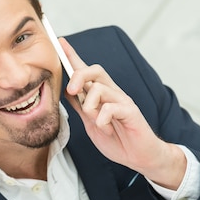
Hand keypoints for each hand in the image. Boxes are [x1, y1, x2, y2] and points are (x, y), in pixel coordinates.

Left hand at [60, 38, 185, 189]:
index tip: (60, 42)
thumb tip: (67, 91)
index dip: (73, 56)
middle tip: (71, 91)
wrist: (140, 157)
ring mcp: (123, 101)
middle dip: (79, 76)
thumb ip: (81, 107)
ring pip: (100, 89)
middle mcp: (113, 93)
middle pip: (95, 70)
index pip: (87, 70)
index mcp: (103, 94)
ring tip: (94, 121)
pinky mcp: (131, 112)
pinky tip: (106, 129)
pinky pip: (111, 108)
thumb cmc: (118, 139)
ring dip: (90, 106)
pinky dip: (102, 120)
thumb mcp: (92, 123)